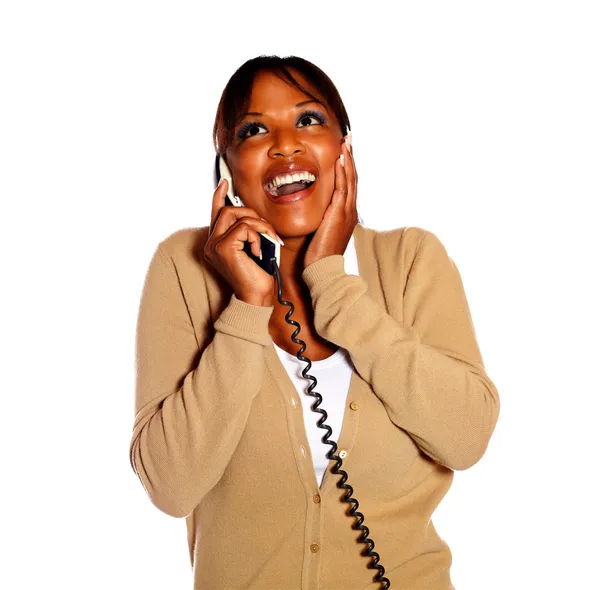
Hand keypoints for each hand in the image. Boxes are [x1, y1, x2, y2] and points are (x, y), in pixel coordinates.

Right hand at [204, 178, 280, 306]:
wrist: (257, 296)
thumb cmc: (258, 275)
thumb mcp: (253, 247)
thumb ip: (247, 232)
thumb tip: (251, 215)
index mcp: (216, 243)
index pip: (215, 213)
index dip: (219, 196)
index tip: (225, 183)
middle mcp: (211, 243)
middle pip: (228, 210)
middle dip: (251, 214)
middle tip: (266, 228)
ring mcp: (215, 245)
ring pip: (238, 216)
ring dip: (259, 225)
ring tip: (268, 240)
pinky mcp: (223, 247)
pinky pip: (244, 228)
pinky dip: (257, 236)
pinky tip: (258, 251)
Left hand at [304, 134, 357, 268]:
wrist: (323, 269)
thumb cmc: (319, 255)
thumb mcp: (323, 232)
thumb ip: (323, 219)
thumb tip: (316, 213)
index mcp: (347, 214)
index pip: (349, 185)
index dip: (348, 167)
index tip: (345, 152)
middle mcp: (350, 210)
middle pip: (353, 178)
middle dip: (350, 158)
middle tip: (348, 140)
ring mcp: (347, 212)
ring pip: (350, 180)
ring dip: (347, 160)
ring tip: (345, 143)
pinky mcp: (339, 214)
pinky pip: (342, 188)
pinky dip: (342, 173)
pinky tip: (339, 160)